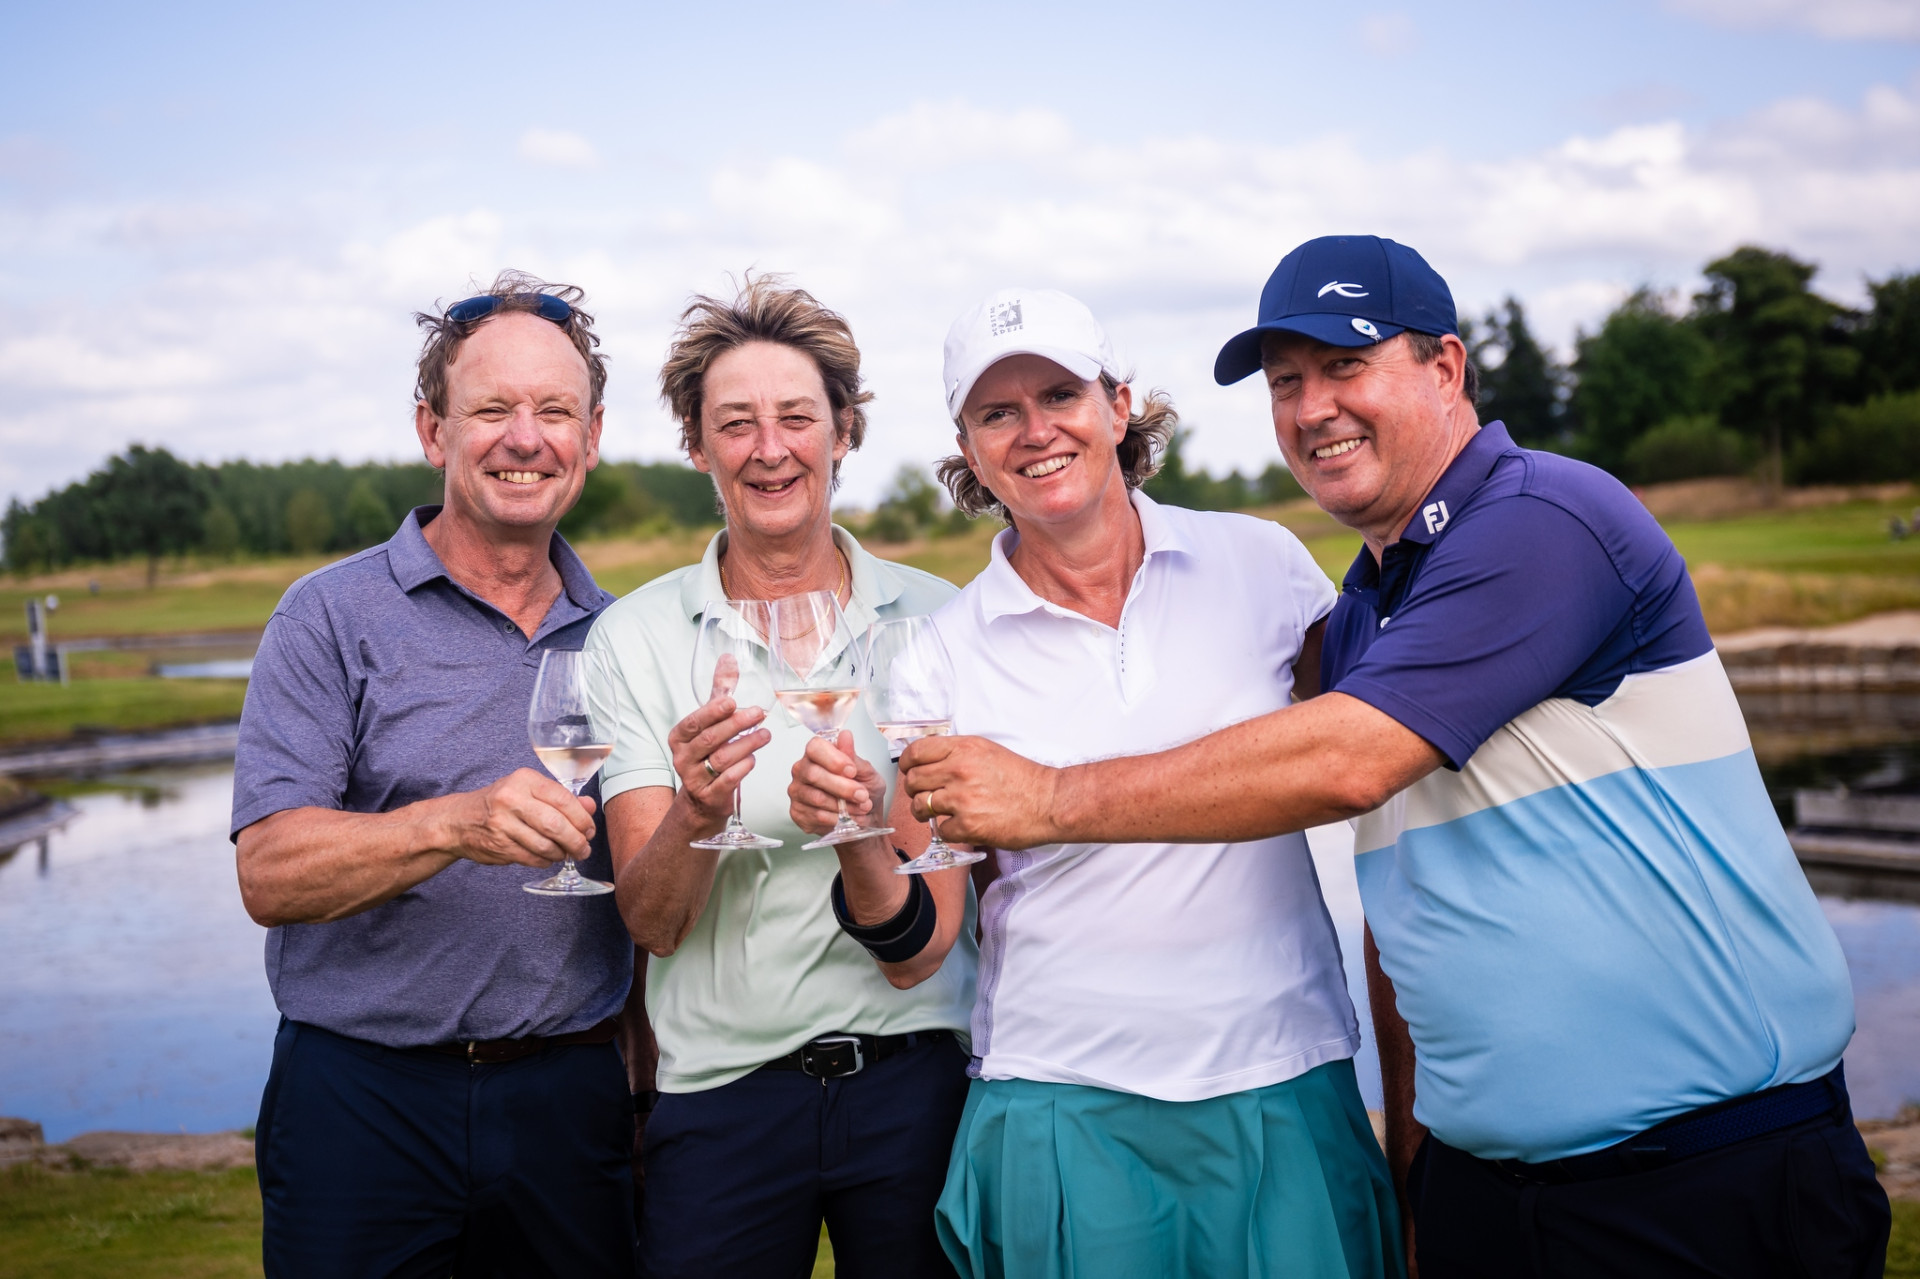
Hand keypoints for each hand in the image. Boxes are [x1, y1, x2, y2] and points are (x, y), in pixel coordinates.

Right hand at [446, 767, 600, 867]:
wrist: (459, 820)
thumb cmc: (500, 802)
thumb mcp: (528, 790)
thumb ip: (560, 797)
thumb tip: (590, 806)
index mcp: (524, 780)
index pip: (563, 799)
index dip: (582, 818)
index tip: (590, 830)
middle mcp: (512, 799)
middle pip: (556, 825)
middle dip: (576, 841)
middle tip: (584, 849)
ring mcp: (503, 824)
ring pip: (545, 845)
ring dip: (561, 853)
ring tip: (566, 854)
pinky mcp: (498, 845)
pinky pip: (532, 858)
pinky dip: (545, 861)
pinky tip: (548, 857)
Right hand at [669, 681, 769, 828]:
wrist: (702, 798)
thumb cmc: (707, 753)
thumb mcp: (710, 722)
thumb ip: (719, 691)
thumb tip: (728, 657)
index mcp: (679, 737)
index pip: (693, 722)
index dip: (713, 712)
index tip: (733, 702)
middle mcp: (682, 758)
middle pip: (709, 739)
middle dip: (736, 725)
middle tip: (760, 714)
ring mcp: (694, 779)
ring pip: (721, 759)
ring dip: (747, 745)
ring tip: (765, 735)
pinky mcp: (709, 796)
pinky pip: (728, 780)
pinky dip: (743, 768)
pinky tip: (753, 759)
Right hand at [789, 730, 883, 836]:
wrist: (864, 818)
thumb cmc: (864, 790)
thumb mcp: (867, 772)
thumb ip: (854, 757)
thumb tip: (845, 736)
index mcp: (817, 754)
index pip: (815, 747)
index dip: (833, 759)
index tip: (852, 770)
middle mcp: (802, 770)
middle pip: (814, 774)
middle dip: (843, 787)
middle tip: (862, 795)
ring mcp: (797, 792)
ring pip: (816, 798)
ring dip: (843, 805)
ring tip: (860, 807)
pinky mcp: (797, 813)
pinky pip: (815, 816)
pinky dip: (836, 819)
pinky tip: (846, 817)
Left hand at [900, 734, 1059, 849]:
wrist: (1048, 802)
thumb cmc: (1022, 778)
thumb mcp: (987, 751)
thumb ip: (957, 753)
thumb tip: (928, 761)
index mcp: (963, 748)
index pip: (916, 752)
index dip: (908, 764)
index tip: (910, 771)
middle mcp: (959, 770)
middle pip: (913, 781)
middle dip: (915, 790)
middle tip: (927, 795)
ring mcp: (962, 798)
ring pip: (920, 806)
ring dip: (927, 812)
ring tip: (941, 813)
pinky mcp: (968, 825)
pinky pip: (940, 830)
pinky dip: (949, 831)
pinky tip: (963, 825)